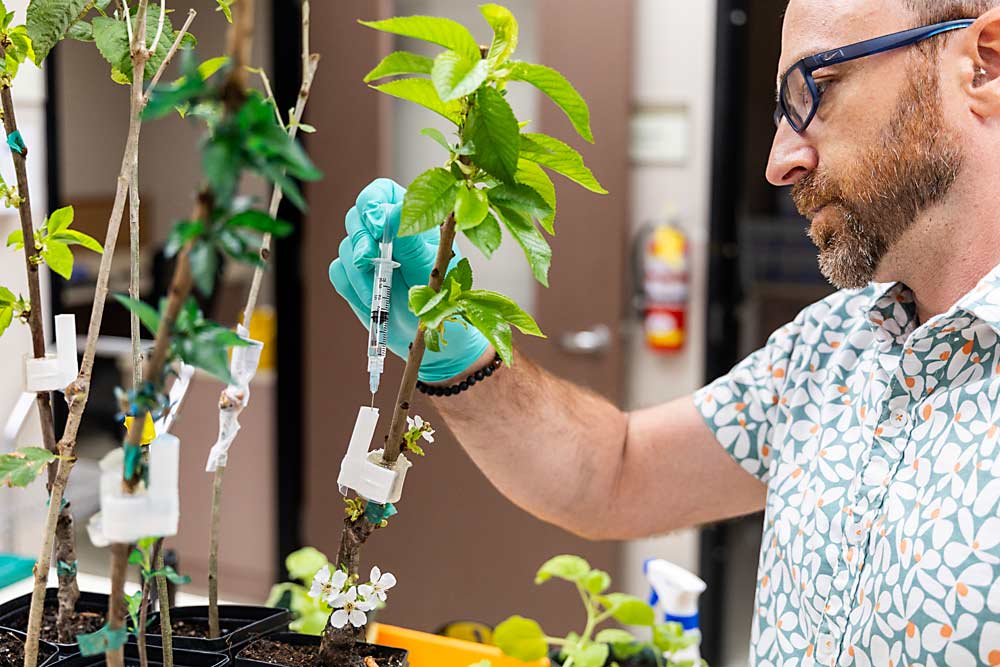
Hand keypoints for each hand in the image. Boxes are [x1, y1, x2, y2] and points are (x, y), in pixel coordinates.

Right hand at [329, 178, 489, 382]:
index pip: (380, 192)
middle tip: (368, 261)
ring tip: (381, 295)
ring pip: (344, 248)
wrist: (431, 338)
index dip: (371, 203)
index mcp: (410, 219)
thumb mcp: (431, 269)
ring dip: (359, 273)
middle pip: (355, 216)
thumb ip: (411, 241)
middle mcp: (385, 233)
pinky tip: (372, 302)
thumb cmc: (442, 299)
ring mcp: (367, 255)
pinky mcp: (353, 278)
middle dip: (360, 239)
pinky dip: (351, 288)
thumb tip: (389, 210)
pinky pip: (337, 272)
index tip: (375, 226)